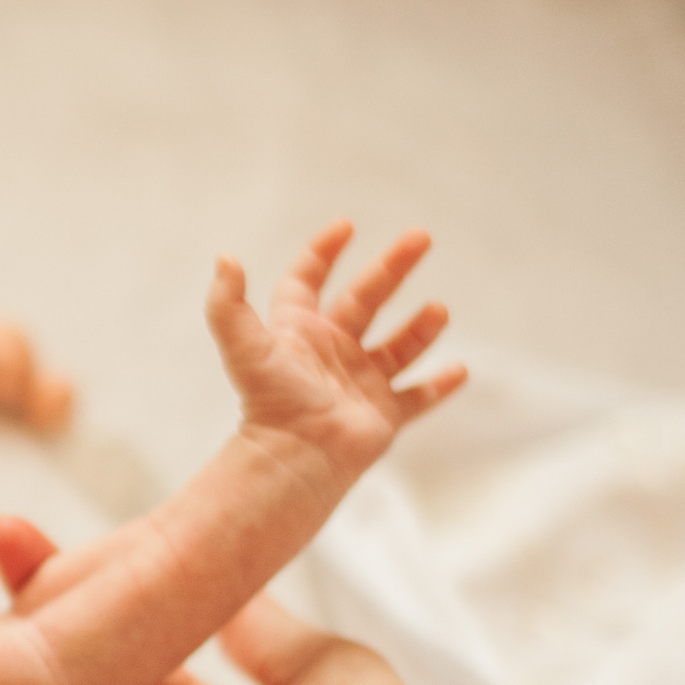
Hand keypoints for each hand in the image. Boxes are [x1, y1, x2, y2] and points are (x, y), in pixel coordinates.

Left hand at [208, 220, 466, 474]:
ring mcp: (359, 384)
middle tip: (421, 237)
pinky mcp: (383, 416)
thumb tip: (224, 258)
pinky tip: (459, 370)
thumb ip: (227, 304)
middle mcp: (330, 354)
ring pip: (396, 347)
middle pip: (365, 299)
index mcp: (299, 333)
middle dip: (392, 268)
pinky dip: (438, 386)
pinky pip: (416, 398)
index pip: (307, 283)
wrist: (296, 457)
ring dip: (419, 328)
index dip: (321, 254)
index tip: (345, 228)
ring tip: (438, 310)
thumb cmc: (271, 401)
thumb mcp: (244, 347)